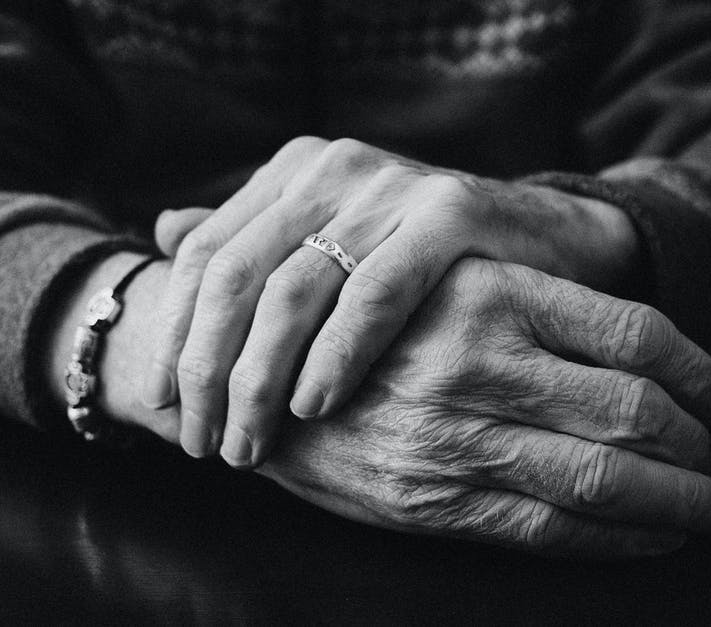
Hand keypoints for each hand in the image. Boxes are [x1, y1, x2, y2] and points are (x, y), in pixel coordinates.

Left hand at [144, 136, 640, 466]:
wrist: (547, 241)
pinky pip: (374, 293)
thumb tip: (162, 231)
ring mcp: (389, 185)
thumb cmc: (427, 260)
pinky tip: (314, 405)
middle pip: (236, 275)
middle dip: (209, 370)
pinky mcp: (449, 212)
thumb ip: (252, 236)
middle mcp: (331, 168)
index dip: (175, 333)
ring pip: (293, 290)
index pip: (205, 254)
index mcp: (292, 172)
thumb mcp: (332, 240)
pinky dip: (336, 354)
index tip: (162, 405)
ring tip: (250, 443)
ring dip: (260, 378)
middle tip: (203, 442)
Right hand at [257, 258, 710, 558]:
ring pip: (606, 479)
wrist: (255, 384)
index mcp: (489, 291)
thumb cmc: (363, 326)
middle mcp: (478, 360)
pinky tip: (655, 539)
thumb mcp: (441, 281)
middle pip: (637, 411)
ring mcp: (455, 436)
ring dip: (683, 503)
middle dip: (702, 449)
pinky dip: (620, 541)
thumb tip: (652, 347)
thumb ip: (532, 301)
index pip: (637, 334)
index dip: (703, 372)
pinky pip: (550, 531)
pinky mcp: (433, 501)